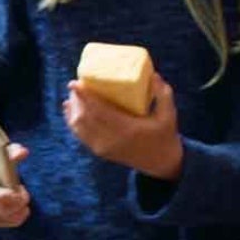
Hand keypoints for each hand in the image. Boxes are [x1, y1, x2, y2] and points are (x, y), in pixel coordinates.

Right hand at [0, 146, 32, 228]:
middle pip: (3, 210)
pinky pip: (4, 224)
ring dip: (19, 213)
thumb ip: (13, 152)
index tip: (21, 189)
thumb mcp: (0, 156)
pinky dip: (16, 219)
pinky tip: (21, 210)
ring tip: (24, 204)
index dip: (13, 195)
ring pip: (5, 219)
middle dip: (18, 204)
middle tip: (24, 196)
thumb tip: (24, 152)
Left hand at [65, 74, 183, 179]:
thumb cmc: (165, 135)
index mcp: (127, 129)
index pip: (99, 111)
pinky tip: (70, 109)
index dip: (84, 96)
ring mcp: (104, 147)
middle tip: (75, 84)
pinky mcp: (101, 152)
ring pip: (79, 127)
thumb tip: (153, 75)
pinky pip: (81, 135)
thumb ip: (163, 94)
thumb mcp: (169, 115)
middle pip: (84, 117)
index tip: (75, 83)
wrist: (161, 164)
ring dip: (73, 109)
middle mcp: (112, 140)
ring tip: (74, 94)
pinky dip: (72, 121)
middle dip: (76, 100)